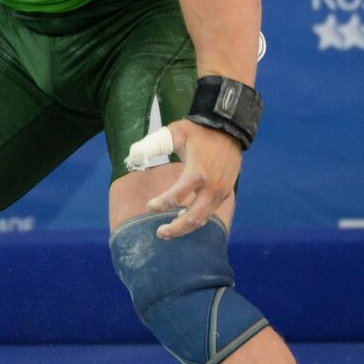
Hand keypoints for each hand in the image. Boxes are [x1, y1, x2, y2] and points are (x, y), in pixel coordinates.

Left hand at [146, 120, 241, 238]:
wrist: (230, 129)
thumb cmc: (199, 132)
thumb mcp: (176, 133)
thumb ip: (154, 144)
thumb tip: (133, 156)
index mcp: (197, 173)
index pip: (176, 197)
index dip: (160, 204)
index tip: (149, 205)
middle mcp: (211, 187)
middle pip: (192, 217)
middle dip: (175, 229)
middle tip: (159, 233)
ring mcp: (221, 191)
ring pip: (203, 218)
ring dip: (185, 227)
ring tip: (169, 230)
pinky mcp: (226, 192)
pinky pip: (211, 212)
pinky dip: (197, 219)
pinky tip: (184, 218)